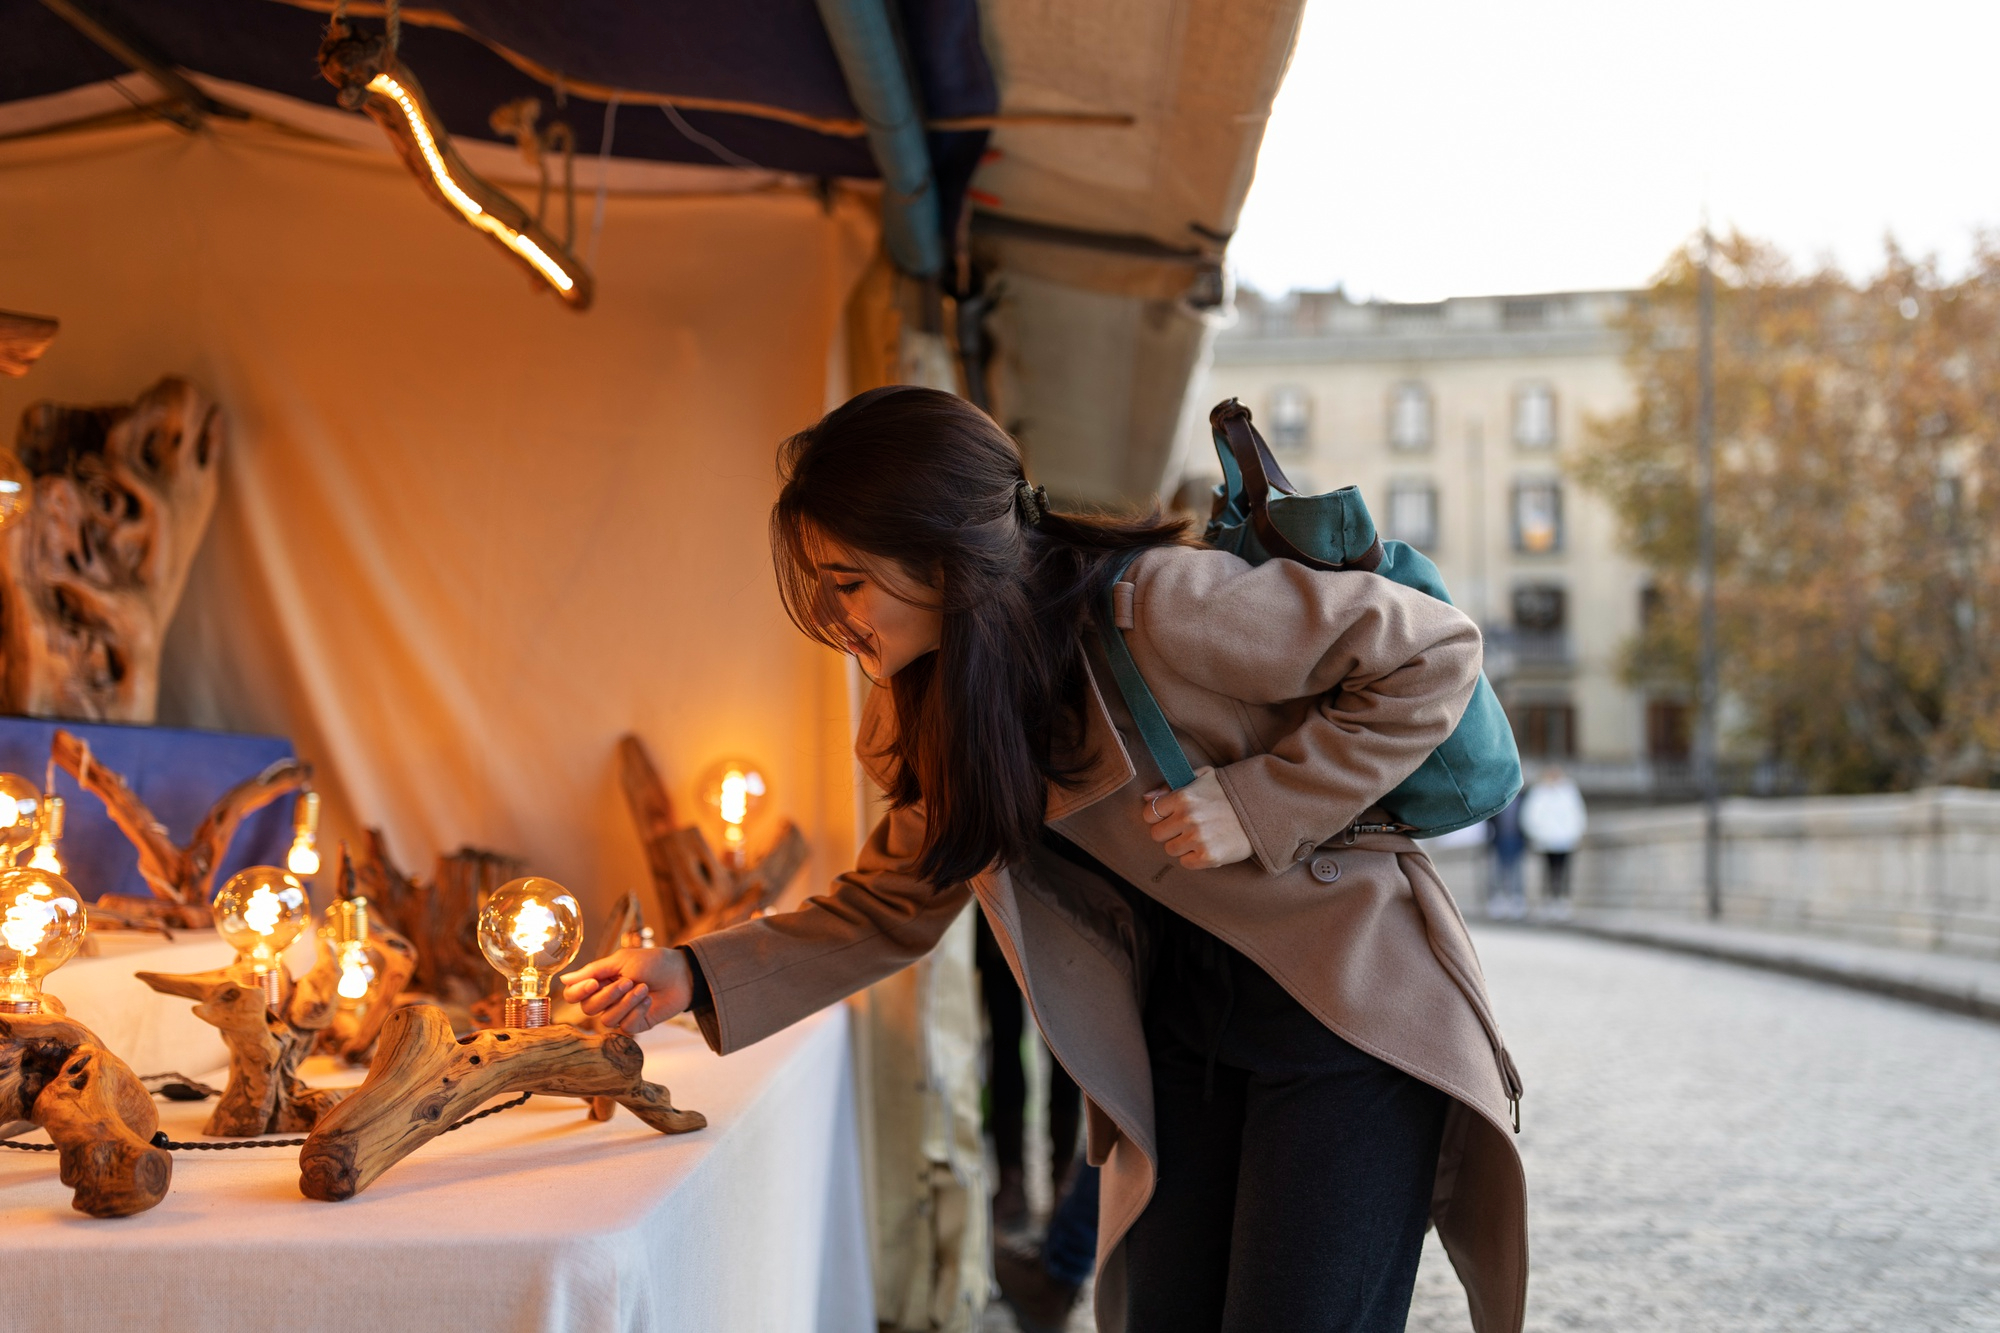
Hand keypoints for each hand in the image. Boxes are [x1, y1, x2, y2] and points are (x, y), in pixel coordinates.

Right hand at [560, 947, 691, 1035]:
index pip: (574, 995)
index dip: (579, 992)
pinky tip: (648, 999)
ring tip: (643, 988)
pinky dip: (638, 1010)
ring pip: (606, 1020)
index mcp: (599, 982)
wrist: (681, 973)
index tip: (594, 983)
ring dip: (626, 1002)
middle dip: (608, 995)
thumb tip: (562, 980)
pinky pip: (626, 1026)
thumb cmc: (652, 962)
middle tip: (628, 981)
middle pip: (588, 1009)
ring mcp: (620, 1013)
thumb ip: (593, 971)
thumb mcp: (621, 961)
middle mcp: (606, 1000)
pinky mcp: (636, 1024)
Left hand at [1142, 766, 1251, 868]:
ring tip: (1199, 836)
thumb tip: (1147, 797)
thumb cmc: (1231, 793)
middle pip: (1157, 834)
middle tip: (1186, 827)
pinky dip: (1194, 858)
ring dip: (1182, 845)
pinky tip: (1207, 846)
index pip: (1149, 813)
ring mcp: (1198, 838)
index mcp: (1184, 796)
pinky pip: (1186, 863)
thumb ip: (1172, 785)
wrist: (1264, 811)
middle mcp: (1188, 817)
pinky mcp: (1208, 857)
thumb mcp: (1204, 777)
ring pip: (1170, 850)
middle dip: (1169, 832)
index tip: (1170, 816)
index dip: (1158, 816)